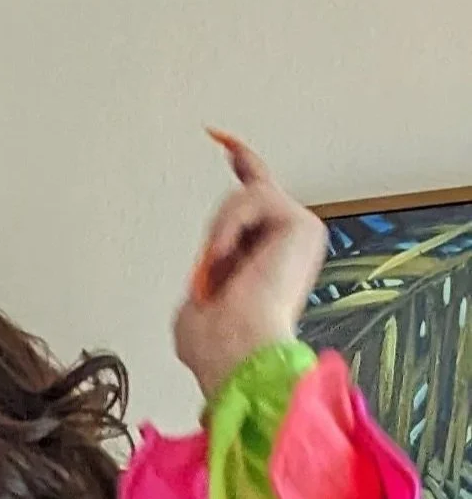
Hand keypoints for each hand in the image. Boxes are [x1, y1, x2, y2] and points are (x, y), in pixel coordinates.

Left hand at [172, 132, 327, 399]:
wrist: (236, 356)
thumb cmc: (217, 346)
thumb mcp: (197, 302)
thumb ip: (207, 275)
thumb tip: (205, 274)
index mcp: (267, 259)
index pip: (257, 200)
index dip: (245, 166)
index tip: (225, 141)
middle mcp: (289, 240)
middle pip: (243, 198)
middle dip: (217, 235)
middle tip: (213, 278)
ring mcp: (299, 230)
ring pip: (244, 198)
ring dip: (219, 236)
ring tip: (220, 272)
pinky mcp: (302, 223)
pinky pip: (251, 200)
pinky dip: (228, 229)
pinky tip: (227, 258)